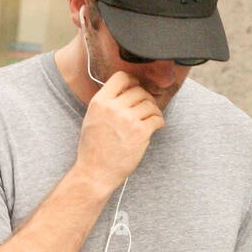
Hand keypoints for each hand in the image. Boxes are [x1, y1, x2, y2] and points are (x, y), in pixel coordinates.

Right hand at [75, 70, 164, 193]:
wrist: (95, 173)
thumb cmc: (93, 149)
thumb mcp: (92, 118)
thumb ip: (107, 103)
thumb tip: (126, 91)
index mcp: (100, 102)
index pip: (121, 77)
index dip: (132, 81)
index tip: (136, 88)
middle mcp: (113, 108)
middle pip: (139, 90)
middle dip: (146, 98)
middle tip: (147, 107)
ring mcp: (128, 120)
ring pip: (149, 104)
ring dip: (154, 110)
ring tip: (152, 118)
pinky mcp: (140, 133)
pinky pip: (157, 119)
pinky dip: (159, 121)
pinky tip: (156, 126)